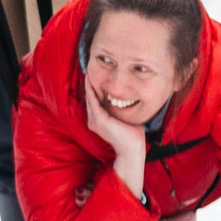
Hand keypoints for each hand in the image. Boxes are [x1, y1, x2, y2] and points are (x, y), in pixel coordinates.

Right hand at [82, 82, 148, 198]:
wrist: (133, 149)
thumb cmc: (132, 135)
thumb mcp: (125, 118)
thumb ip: (121, 109)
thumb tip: (126, 99)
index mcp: (98, 122)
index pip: (94, 102)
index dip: (93, 90)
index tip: (94, 78)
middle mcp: (93, 121)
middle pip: (89, 99)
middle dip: (89, 86)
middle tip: (89, 71)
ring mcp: (95, 121)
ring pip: (89, 99)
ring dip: (88, 86)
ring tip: (88, 73)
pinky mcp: (99, 119)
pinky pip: (92, 101)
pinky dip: (90, 90)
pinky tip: (89, 81)